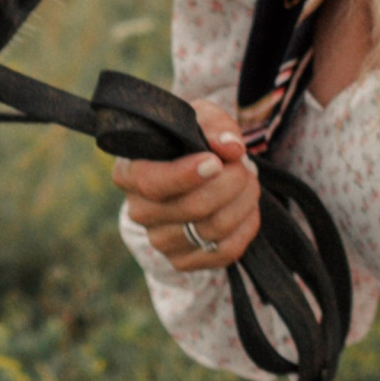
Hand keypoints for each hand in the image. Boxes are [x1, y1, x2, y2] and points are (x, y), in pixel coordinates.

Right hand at [112, 99, 258, 271]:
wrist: (189, 174)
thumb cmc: (188, 140)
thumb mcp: (197, 119)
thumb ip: (214, 126)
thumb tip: (232, 148)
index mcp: (130, 173)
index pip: (152, 182)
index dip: (185, 175)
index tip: (216, 162)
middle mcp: (139, 211)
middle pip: (191, 207)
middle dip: (230, 183)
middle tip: (245, 165)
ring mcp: (160, 241)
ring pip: (213, 229)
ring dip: (243, 201)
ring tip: (249, 181)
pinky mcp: (183, 261)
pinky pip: (225, 251)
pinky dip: (245, 226)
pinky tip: (247, 207)